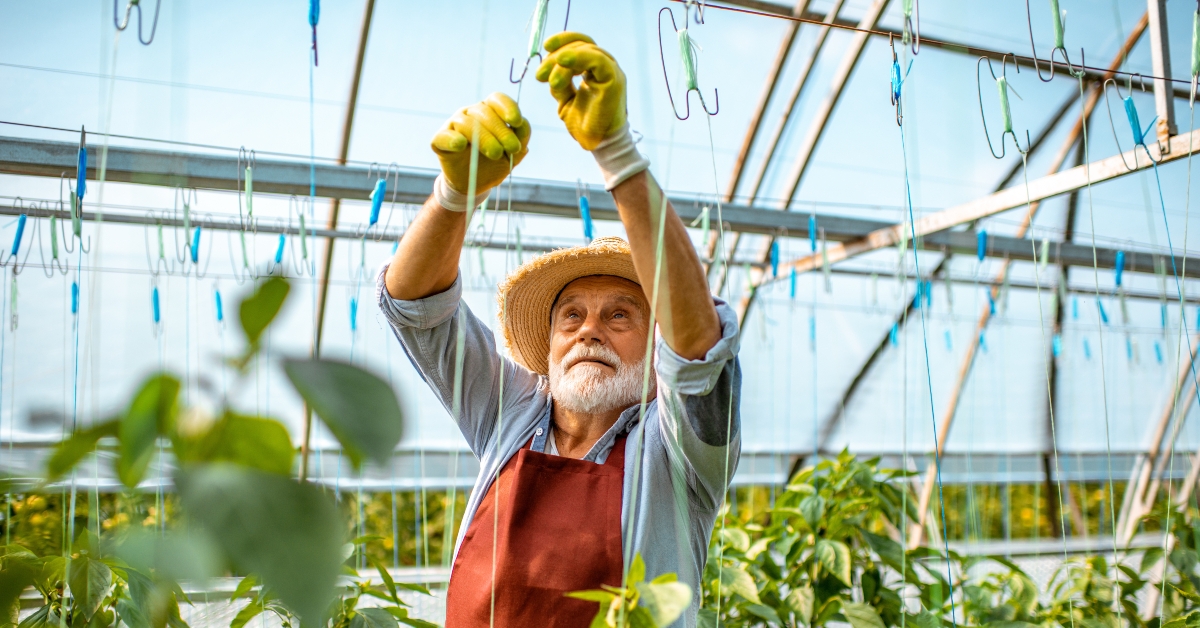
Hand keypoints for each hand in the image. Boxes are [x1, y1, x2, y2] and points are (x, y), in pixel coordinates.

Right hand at [431, 92, 529, 195]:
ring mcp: (454, 125)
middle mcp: (471, 114)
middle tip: (512, 148)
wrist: (474, 184)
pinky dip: (453, 139)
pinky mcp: (440, 140)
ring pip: (466, 123)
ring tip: (496, 153)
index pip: (497, 100)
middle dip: (501, 130)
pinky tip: (461, 144)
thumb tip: (522, 126)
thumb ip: (521, 139)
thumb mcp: (513, 154)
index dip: (507, 107)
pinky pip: (444, 136)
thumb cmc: (494, 164)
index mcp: (490, 111)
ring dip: (484, 138)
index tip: (516, 122)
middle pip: (484, 112)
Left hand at [535, 33, 626, 150]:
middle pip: (581, 44)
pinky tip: (562, 62)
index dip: (562, 42)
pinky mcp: (613, 79)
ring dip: (562, 60)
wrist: (598, 144)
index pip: (580, 45)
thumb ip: (560, 83)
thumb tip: (547, 70)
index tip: (545, 48)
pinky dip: (578, 57)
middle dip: (556, 56)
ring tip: (550, 80)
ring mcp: (611, 71)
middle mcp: (605, 66)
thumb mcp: (565, 100)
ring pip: (586, 49)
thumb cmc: (585, 124)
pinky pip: (596, 59)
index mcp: (595, 69)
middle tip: (540, 75)